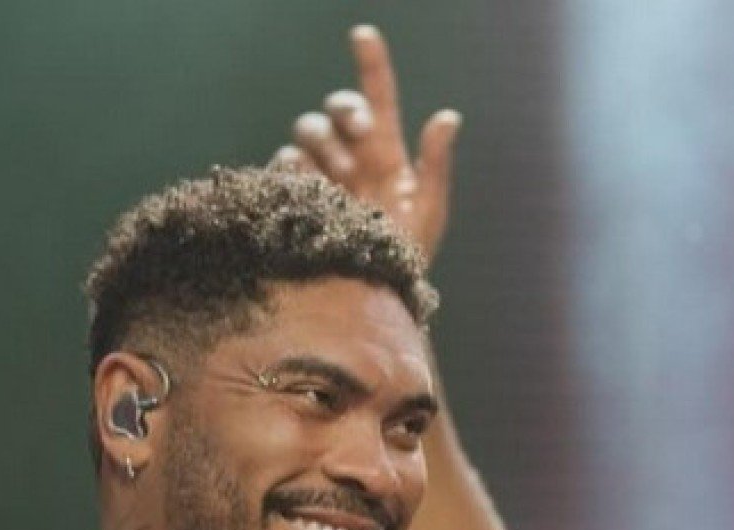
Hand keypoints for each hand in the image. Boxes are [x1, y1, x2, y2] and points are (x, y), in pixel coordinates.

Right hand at [271, 25, 460, 261]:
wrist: (370, 292)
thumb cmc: (405, 253)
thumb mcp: (429, 209)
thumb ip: (435, 163)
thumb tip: (449, 115)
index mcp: (384, 151)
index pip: (376, 97)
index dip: (370, 63)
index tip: (362, 34)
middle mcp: (350, 156)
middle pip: (334, 109)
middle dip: (344, 111)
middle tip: (360, 134)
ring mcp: (319, 173)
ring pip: (307, 131)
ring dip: (322, 144)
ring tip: (336, 179)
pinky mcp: (294, 193)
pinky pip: (284, 163)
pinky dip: (295, 168)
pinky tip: (309, 188)